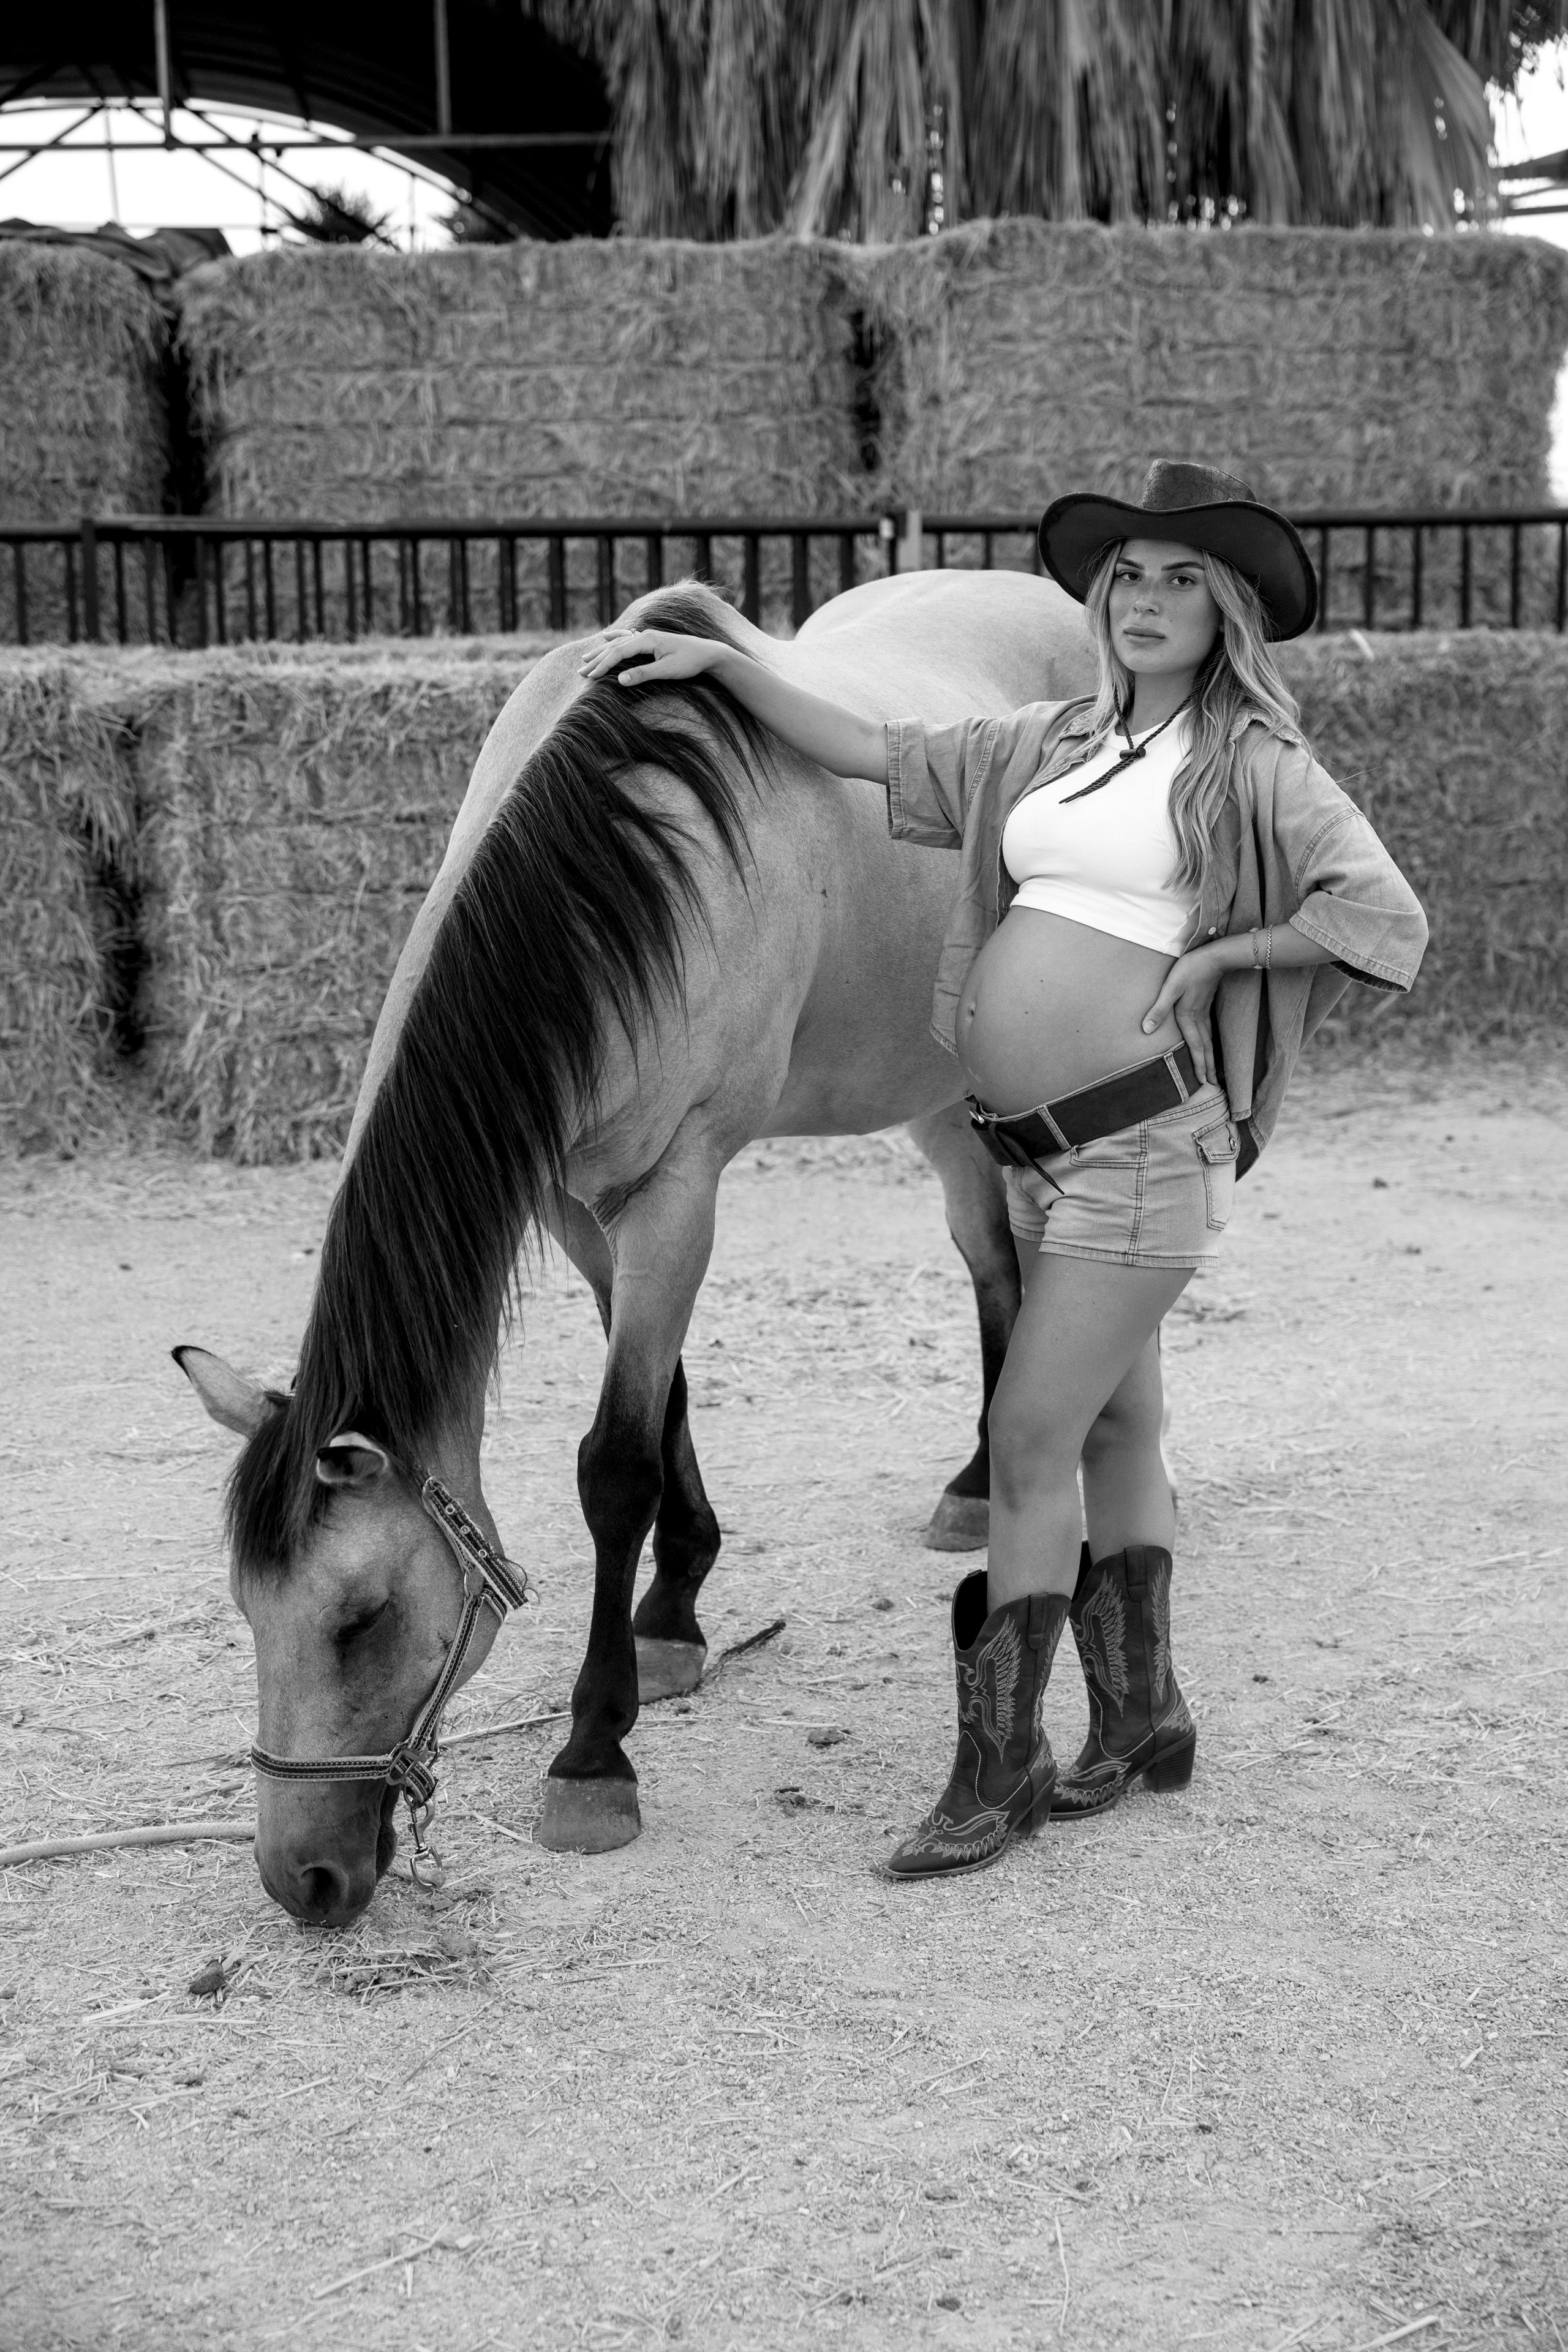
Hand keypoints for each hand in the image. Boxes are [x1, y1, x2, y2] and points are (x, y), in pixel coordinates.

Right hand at [577, 628, 725, 688]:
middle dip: (597, 659)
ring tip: (586, 658)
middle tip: (580, 672)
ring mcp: (648, 636)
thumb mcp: (668, 671)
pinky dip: (615, 639)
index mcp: (647, 640)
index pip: (618, 652)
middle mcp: (645, 635)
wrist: (708, 653)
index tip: (590, 677)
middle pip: (614, 646)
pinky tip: (607, 637)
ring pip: (619, 642)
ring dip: (602, 651)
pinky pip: (627, 638)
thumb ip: (643, 674)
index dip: (603, 665)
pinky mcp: (652, 640)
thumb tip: (620, 680)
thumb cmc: (690, 662)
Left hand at [1141, 945, 1224, 1084]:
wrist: (1214, 957)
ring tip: (1214, 1070)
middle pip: (1205, 1047)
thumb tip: (1147, 1030)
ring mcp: (1205, 1012)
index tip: (1203, 1081)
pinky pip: (1209, 1030)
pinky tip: (1209, 1043)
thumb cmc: (1190, 970)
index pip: (1195, 1046)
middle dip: (1209, 1066)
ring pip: (1209, 1039)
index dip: (1199, 1064)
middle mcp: (1198, 1018)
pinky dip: (1210, 1042)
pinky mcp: (1207, 1005)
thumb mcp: (1170, 988)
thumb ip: (1159, 1009)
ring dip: (1211, 1056)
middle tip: (1213, 1084)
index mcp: (1188, 1017)